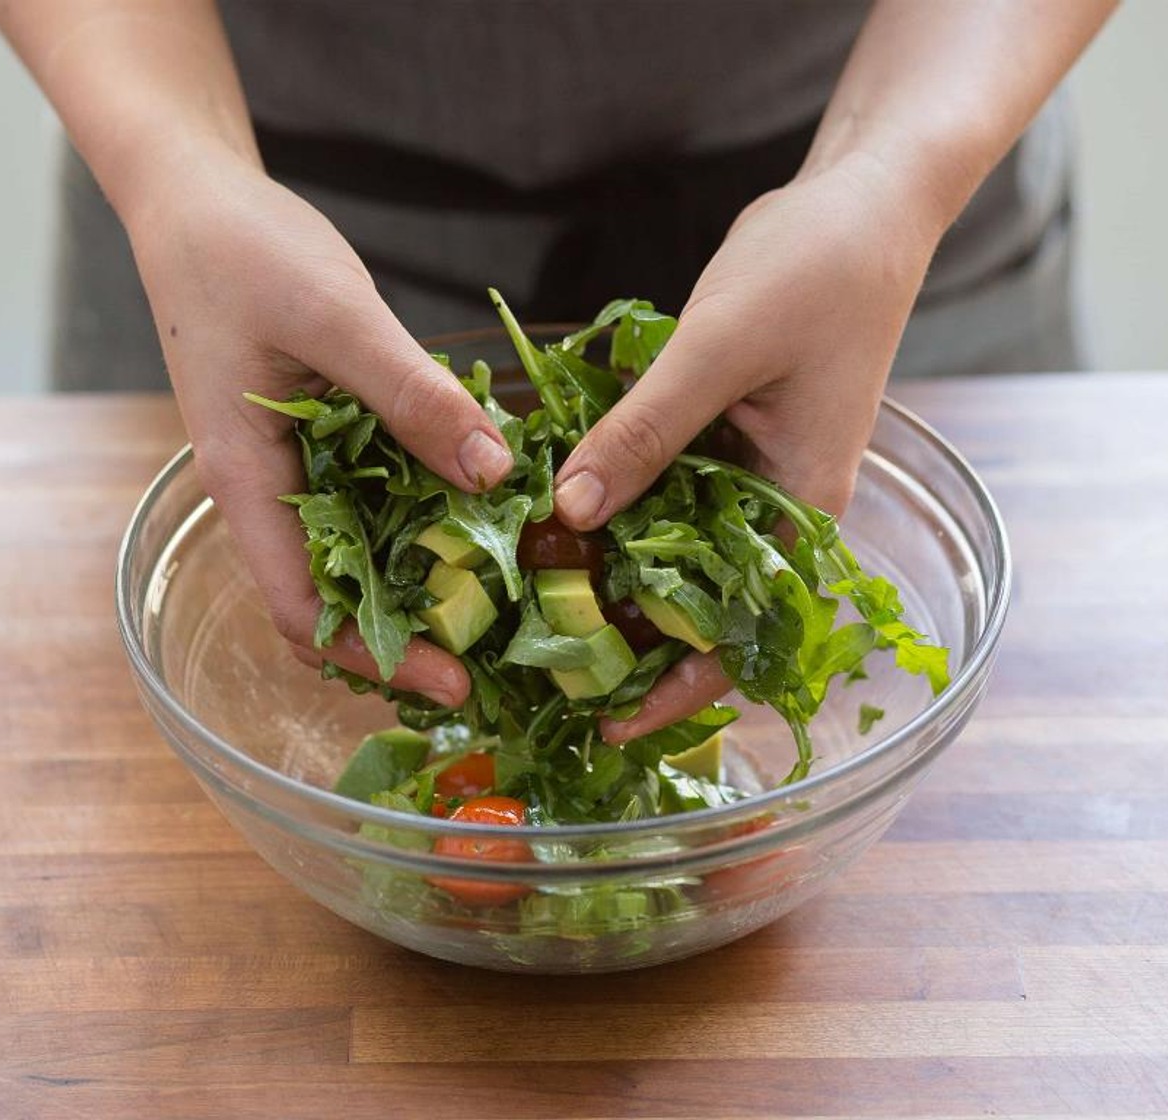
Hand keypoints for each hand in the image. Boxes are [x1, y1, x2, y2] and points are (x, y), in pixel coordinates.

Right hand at [124, 148, 513, 705]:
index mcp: (245, 482)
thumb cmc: (240, 252)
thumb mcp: (335, 317)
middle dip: (408, 633)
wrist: (194, 201)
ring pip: (355, 551)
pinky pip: (370, 497)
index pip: (301, 608)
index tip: (453, 680)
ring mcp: (291, 467)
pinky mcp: (318, 438)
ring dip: (419, 577)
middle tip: (497, 649)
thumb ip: (410, 395)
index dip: (375, 656)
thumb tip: (494, 474)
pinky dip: (419, 515)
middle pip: (333, 596)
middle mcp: (266, 491)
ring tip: (501, 595)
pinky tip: (477, 512)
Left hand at [549, 158, 939, 740]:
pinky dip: (609, 498)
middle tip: (530, 650)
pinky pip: (655, 484)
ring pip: (664, 542)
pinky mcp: (714, 433)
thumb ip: (645, 434)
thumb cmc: (815, 273)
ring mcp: (741, 471)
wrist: (857, 202)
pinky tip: (547, 507)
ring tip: (522, 589)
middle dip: (617, 628)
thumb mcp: (719, 352)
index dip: (673, 688)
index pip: (737, 634)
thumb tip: (570, 515)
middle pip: (690, 598)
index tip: (605, 719)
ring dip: (603, 563)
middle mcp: (770, 506)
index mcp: (798, 510)